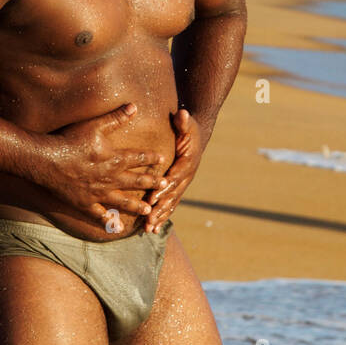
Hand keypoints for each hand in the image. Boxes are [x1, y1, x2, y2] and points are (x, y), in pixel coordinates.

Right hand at [42, 103, 168, 230]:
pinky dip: (109, 221)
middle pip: (135, 181)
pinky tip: (118, 228)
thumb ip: (116, 117)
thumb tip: (134, 106)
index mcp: (114, 159)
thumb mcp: (95, 125)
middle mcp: (110, 178)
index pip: (138, 158)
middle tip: (165, 186)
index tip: (162, 159)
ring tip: (148, 210)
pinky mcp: (85, 203)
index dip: (151, 158)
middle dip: (151, 183)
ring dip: (137, 206)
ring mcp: (98, 193)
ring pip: (122, 201)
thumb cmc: (70, 140)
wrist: (47, 161)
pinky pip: (100, 215)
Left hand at [145, 107, 200, 233]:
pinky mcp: (178, 187)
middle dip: (160, 209)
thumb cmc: (189, 129)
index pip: (174, 178)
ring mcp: (183, 184)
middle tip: (148, 222)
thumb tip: (182, 114)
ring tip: (149, 230)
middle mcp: (186, 177)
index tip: (152, 198)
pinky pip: (170, 204)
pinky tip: (153, 228)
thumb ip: (184, 121)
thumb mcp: (188, 123)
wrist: (198, 137)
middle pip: (172, 196)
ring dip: (160, 217)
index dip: (163, 189)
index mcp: (187, 163)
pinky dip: (162, 216)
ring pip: (171, 204)